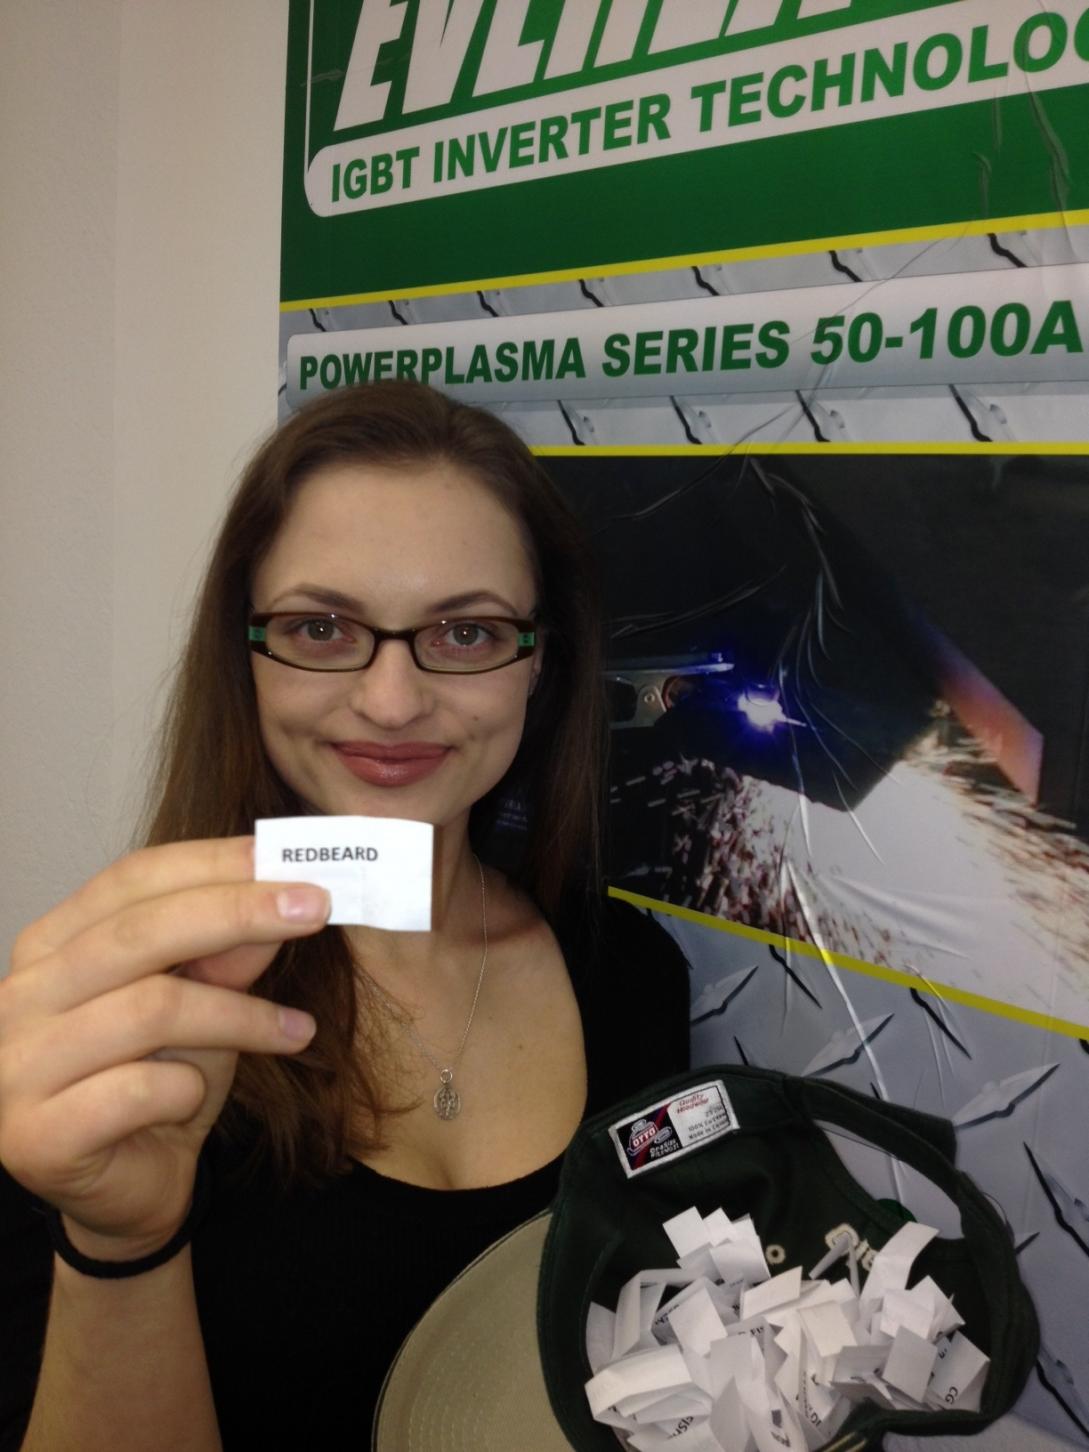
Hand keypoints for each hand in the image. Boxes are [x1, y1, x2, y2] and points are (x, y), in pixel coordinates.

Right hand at [0, 837, 329, 1259]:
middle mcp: (19, 997)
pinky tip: (199, 1101)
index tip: (289, 860)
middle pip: (139, 933)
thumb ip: (228, 954)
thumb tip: (280, 895)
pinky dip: (188, 1090)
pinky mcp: (36, 1135)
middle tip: (316, 910)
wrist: (128, 1194)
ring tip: (296, 1030)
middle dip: (238, 913)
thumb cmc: (160, 1082)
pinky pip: (138, 1089)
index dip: (213, 864)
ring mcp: (18, 1067)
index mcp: (50, 946)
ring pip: (150, 1009)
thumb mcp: (205, 1004)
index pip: (130, 880)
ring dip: (240, 1017)